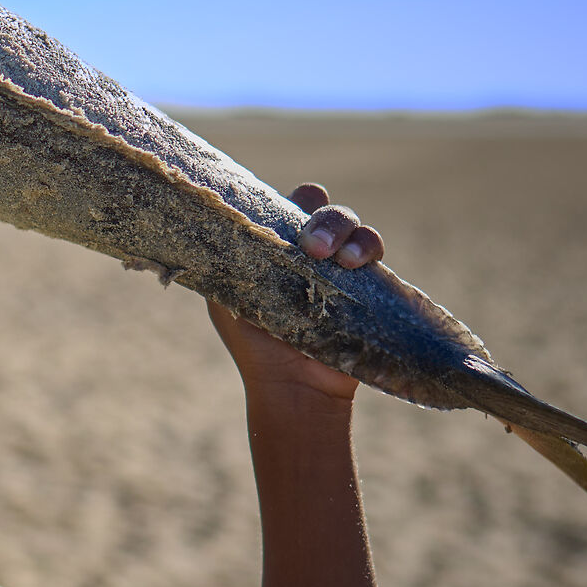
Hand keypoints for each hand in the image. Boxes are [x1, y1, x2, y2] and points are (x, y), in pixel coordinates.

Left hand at [206, 183, 386, 403]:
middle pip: (322, 209)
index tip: (288, 209)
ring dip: (348, 231)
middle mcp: (309, 250)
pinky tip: (359, 263)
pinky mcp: (368, 283)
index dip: (290, 200)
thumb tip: (212, 220)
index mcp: (274, 246)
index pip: (285, 205)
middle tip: (313, 247)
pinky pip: (374, 249)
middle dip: (323, 220)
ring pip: (352, 224)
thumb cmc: (254, 343)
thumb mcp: (229, 296)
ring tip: (342, 260)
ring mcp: (340, 264)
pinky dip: (368, 246)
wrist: (293, 387)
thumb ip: (228, 259)